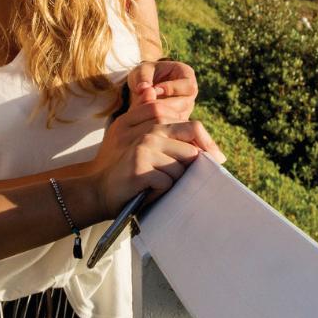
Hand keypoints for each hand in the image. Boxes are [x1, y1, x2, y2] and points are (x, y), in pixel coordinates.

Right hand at [91, 103, 223, 215]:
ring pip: (180, 170)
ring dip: (171, 184)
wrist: (99, 190)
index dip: (208, 145)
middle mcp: (151, 133)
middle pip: (191, 152)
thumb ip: (177, 144)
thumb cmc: (133, 175)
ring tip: (155, 186)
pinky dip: (160, 193)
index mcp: (155, 125)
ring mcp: (144, 148)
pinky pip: (167, 184)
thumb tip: (217, 154)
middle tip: (174, 181)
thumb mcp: (153, 152)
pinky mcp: (139, 167)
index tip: (218, 160)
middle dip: (188, 171)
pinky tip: (147, 192)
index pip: (193, 128)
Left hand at [127, 59, 197, 121]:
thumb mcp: (142, 70)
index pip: (187, 85)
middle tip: (146, 104)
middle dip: (164, 105)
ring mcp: (185, 109)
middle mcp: (189, 93)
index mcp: (186, 74)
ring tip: (143, 112)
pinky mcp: (178, 121)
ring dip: (161, 116)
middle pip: (184, 103)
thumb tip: (143, 88)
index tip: (152, 89)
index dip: (171, 88)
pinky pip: (172, 126)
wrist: (142, 88)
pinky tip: (144, 121)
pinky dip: (158, 124)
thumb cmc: (145, 75)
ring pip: (178, 117)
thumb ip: (143, 77)